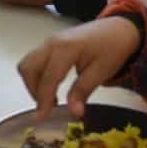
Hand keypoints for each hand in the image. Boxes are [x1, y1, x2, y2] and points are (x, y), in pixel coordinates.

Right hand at [16, 15, 142, 120]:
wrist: (119, 28)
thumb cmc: (112, 48)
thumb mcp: (101, 72)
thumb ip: (83, 91)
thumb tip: (74, 113)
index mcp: (66, 48)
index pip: (48, 78)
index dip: (44, 100)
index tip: (42, 118)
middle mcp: (52, 42)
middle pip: (28, 68)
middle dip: (34, 91)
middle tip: (48, 106)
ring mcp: (49, 41)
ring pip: (27, 64)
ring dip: (33, 83)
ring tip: (50, 97)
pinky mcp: (50, 43)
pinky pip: (34, 60)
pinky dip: (37, 76)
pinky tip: (52, 86)